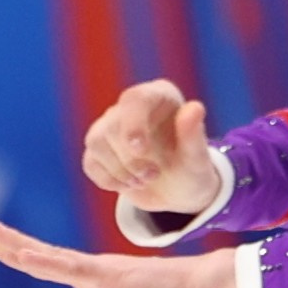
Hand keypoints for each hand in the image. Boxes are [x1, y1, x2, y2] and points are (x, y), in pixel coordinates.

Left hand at [0, 219, 237, 287]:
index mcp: (99, 280)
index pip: (52, 266)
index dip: (23, 256)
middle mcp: (94, 271)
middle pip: (41, 256)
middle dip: (7, 244)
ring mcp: (100, 272)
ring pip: (48, 258)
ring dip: (15, 247)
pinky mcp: (110, 277)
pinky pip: (69, 269)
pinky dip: (43, 262)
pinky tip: (20, 256)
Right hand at [81, 79, 225, 218]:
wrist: (178, 191)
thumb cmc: (191, 169)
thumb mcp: (197, 158)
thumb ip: (194, 134)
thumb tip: (194, 107)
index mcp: (159, 96)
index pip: (136, 99)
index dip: (133, 124)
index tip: (140, 150)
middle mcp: (132, 106)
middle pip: (113, 126)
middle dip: (130, 159)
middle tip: (153, 175)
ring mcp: (112, 127)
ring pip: (96, 141)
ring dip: (119, 170)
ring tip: (143, 181)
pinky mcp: (100, 151)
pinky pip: (90, 162)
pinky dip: (108, 180)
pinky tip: (129, 185)